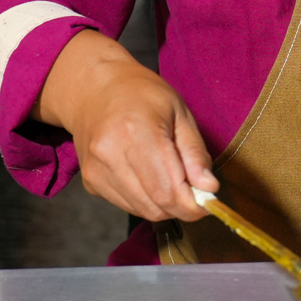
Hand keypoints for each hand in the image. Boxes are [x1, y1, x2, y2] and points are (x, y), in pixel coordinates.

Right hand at [36, 30, 216, 221]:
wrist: (95, 90)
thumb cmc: (141, 95)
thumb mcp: (180, 112)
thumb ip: (195, 152)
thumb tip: (209, 188)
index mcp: (136, 132)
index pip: (168, 189)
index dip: (193, 204)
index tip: (209, 202)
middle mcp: (110, 154)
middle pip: (155, 205)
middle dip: (182, 206)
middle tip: (196, 190)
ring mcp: (97, 171)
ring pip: (142, 210)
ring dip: (164, 204)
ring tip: (172, 176)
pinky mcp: (91, 182)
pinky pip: (127, 205)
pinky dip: (146, 200)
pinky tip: (149, 175)